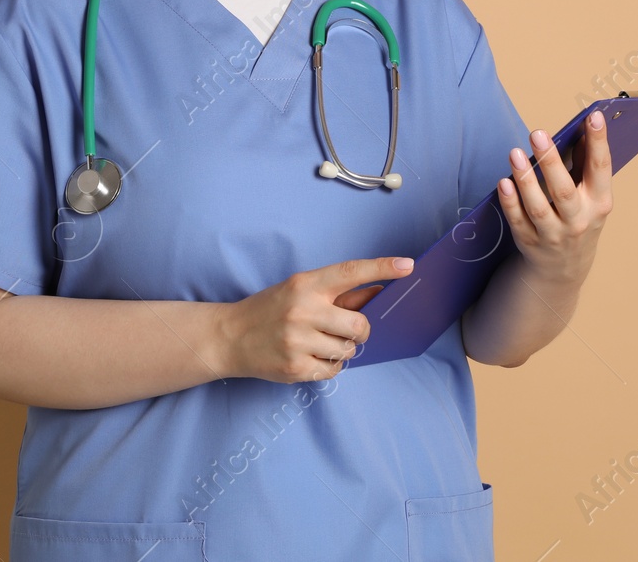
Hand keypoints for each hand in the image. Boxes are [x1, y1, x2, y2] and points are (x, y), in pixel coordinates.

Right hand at [222, 257, 414, 382]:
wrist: (229, 337)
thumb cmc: (270, 309)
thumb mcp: (299, 290)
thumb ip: (337, 293)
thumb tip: (378, 292)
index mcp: (305, 284)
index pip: (350, 272)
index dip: (382, 268)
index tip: (408, 266)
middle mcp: (302, 311)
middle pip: (360, 326)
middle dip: (360, 331)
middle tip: (347, 330)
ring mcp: (298, 342)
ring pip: (348, 351)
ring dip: (342, 349)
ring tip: (319, 342)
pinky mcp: (295, 368)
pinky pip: (334, 371)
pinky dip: (329, 365)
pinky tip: (310, 356)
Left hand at [494, 109, 613, 286]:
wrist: (565, 269)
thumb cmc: (579, 218)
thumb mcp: (592, 197)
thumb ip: (586, 165)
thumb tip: (582, 129)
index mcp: (599, 203)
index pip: (600, 169)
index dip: (598, 143)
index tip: (594, 117)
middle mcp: (578, 220)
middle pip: (564, 191)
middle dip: (551, 161)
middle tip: (538, 133)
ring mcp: (553, 235)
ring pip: (538, 208)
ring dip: (525, 180)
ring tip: (515, 153)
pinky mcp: (529, 242)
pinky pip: (518, 221)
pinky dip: (510, 203)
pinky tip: (503, 182)